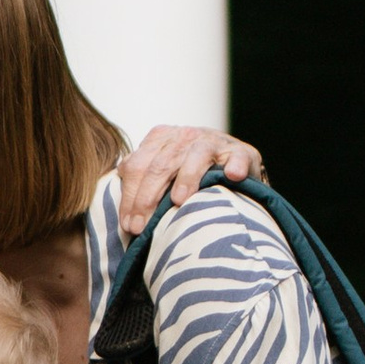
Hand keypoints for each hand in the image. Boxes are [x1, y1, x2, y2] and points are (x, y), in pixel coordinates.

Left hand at [117, 125, 265, 237]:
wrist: (232, 166)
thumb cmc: (188, 177)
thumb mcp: (161, 176)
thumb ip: (140, 185)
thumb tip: (123, 220)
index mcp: (159, 139)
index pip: (137, 167)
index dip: (130, 197)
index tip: (128, 226)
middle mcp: (184, 136)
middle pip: (160, 166)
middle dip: (147, 198)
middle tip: (142, 227)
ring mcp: (214, 141)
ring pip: (195, 157)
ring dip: (186, 178)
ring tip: (178, 201)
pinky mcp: (241, 151)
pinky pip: (238, 156)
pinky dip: (235, 164)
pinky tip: (232, 176)